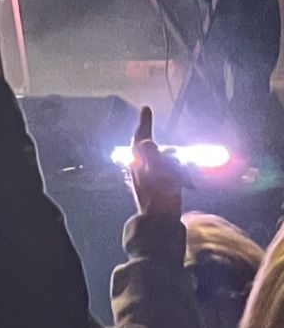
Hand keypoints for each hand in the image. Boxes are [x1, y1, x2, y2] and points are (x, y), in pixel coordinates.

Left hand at [127, 105, 184, 219]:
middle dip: (172, 157)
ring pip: (170, 162)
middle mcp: (142, 164)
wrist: (160, 219)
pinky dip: (182, 177)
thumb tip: (147, 142)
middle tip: (177, 170)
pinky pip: (175, 174)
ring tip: (183, 181)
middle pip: (160, 150)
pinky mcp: (161, 183)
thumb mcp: (154, 173)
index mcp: (138, 159)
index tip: (146, 108)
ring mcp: (152, 174)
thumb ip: (152, 156)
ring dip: (180, 169)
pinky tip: (189, 186)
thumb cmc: (157, 195)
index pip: (141, 136)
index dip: (145, 122)